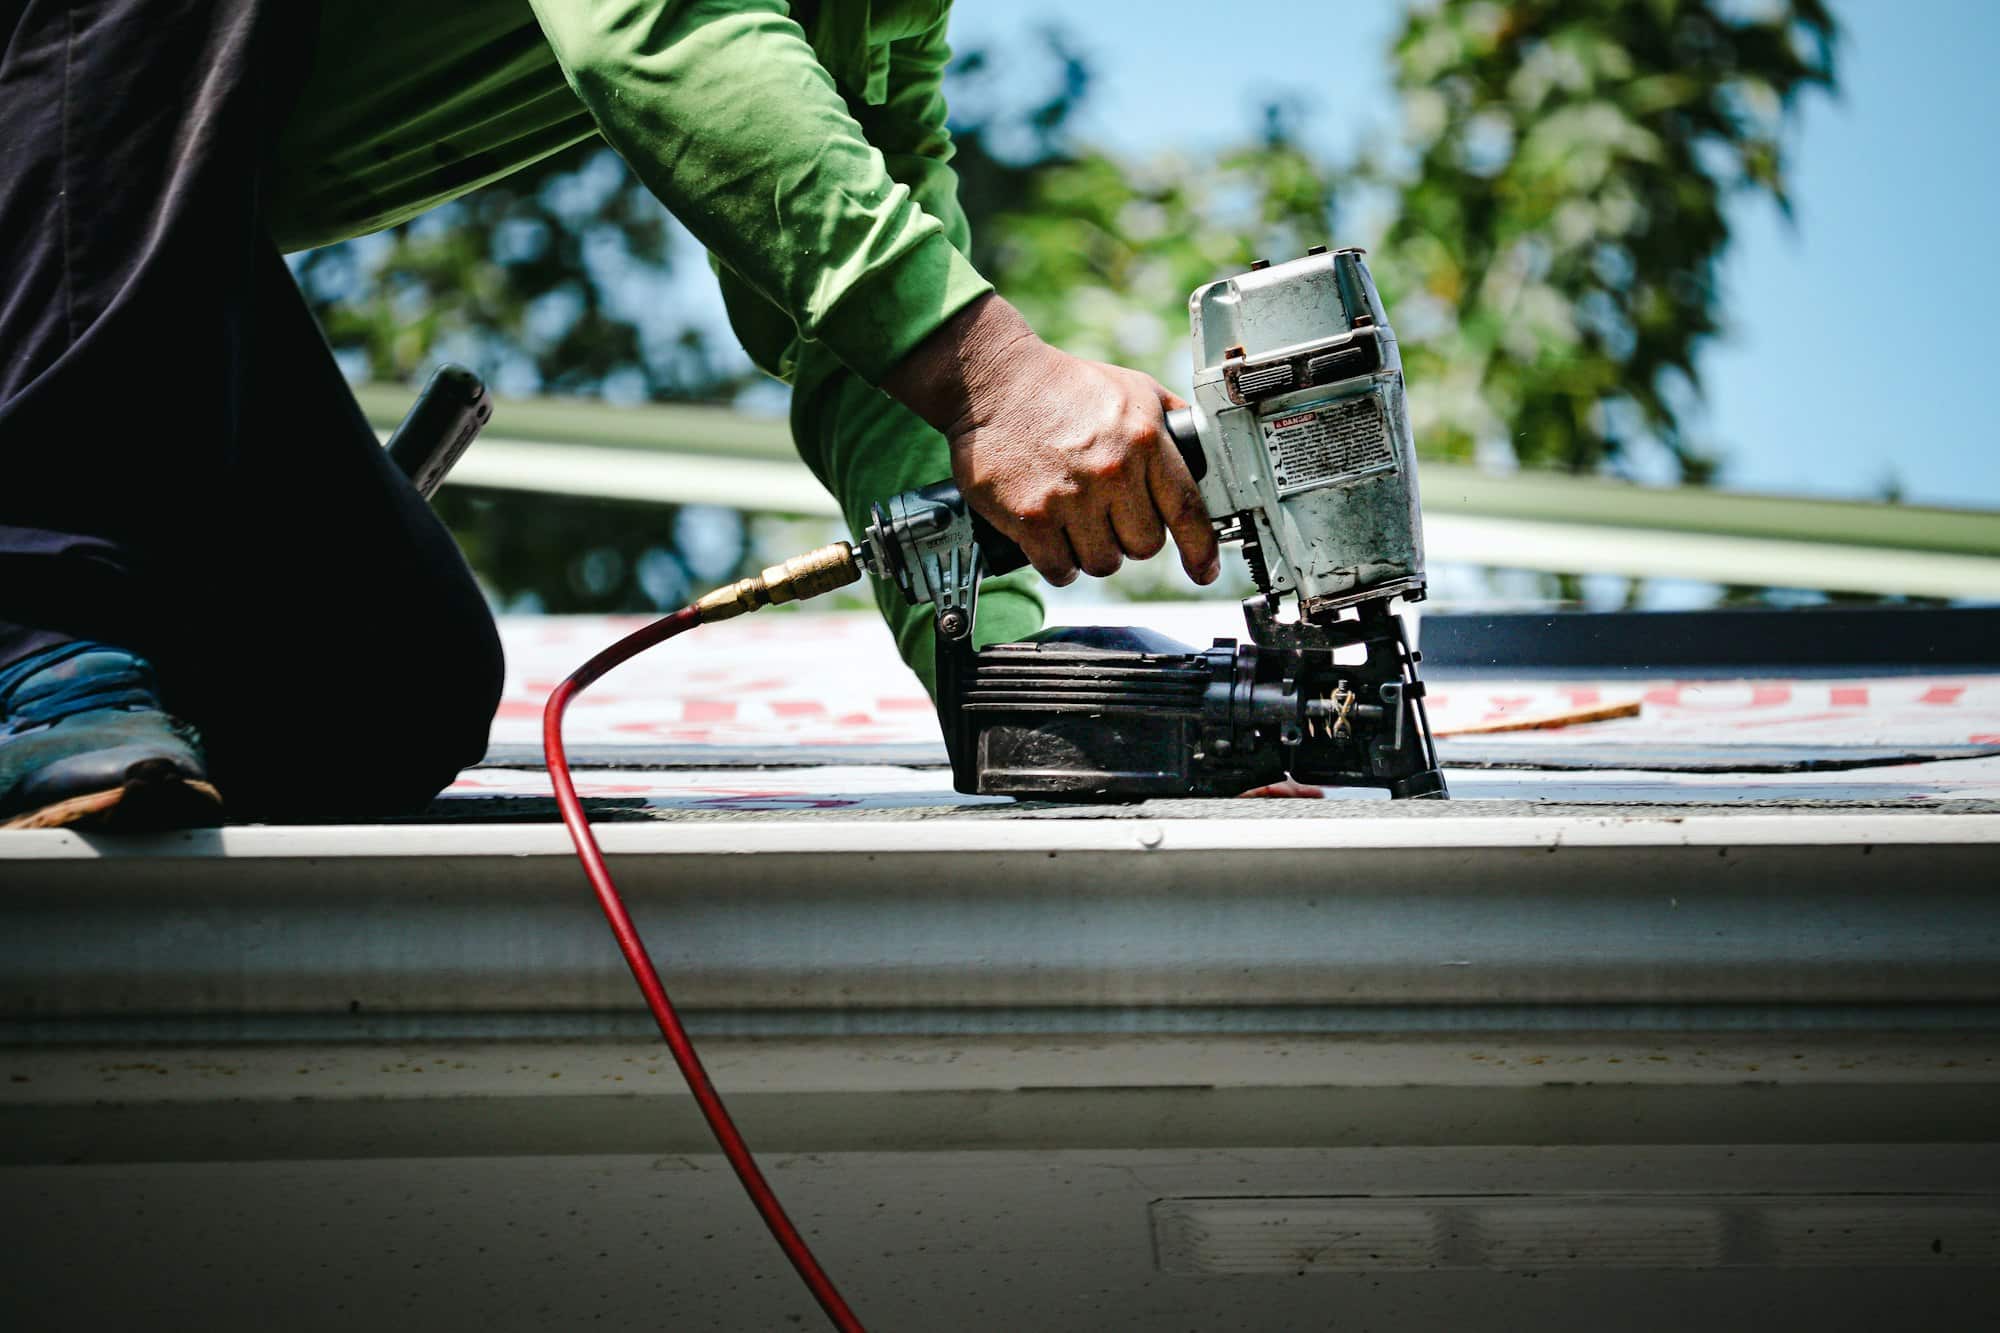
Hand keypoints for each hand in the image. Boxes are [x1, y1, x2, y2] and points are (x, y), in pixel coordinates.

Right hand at [882, 295, 1219, 587]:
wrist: (995, 381)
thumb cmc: (1063, 385)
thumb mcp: (1133, 389)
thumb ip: (1170, 421)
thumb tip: (1201, 455)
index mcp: (1145, 441)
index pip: (1187, 510)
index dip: (1200, 550)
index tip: (1203, 571)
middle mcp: (1113, 472)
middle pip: (1144, 546)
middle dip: (1130, 538)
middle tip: (1110, 519)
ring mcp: (1072, 498)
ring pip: (1103, 563)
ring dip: (1092, 552)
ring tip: (1077, 525)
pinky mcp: (1033, 518)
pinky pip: (1061, 569)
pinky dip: (1058, 563)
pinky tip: (1052, 542)